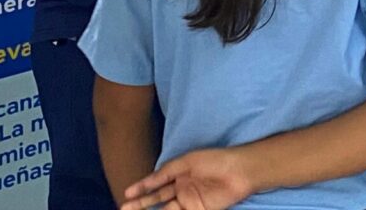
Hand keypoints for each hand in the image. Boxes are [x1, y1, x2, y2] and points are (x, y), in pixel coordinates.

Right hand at [121, 149, 255, 209]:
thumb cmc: (216, 160)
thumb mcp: (188, 162)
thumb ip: (167, 172)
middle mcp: (182, 189)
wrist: (241, 171)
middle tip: (124, 209)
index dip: (142, 188)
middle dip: (141, 205)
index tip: (126, 194)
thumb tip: (148, 180)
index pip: (156, 184)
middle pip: (157, 200)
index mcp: (179, 174)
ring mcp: (190, 202)